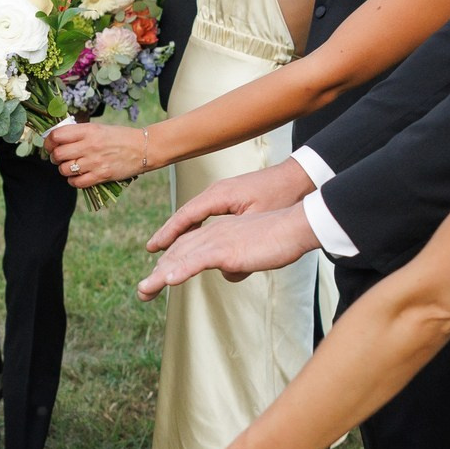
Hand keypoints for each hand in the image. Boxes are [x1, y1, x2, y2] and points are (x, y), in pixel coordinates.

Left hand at [43, 120, 148, 187]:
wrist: (143, 148)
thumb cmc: (120, 137)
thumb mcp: (99, 128)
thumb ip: (80, 133)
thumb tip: (57, 138)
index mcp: (89, 130)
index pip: (57, 135)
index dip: (48, 141)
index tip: (50, 144)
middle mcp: (90, 145)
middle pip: (58, 154)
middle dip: (54, 157)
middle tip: (59, 158)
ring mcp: (95, 162)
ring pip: (65, 170)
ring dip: (64, 170)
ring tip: (70, 167)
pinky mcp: (101, 176)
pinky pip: (77, 182)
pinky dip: (73, 181)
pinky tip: (78, 176)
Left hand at [138, 204, 319, 298]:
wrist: (296, 227)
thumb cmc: (280, 240)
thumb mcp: (253, 255)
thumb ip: (237, 262)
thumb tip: (228, 273)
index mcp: (219, 231)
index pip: (187, 246)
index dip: (170, 262)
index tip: (157, 277)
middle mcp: (213, 233)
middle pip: (178, 252)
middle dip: (158, 272)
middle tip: (142, 292)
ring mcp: (218, 240)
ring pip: (181, 258)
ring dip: (159, 277)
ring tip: (143, 292)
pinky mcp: (226, 249)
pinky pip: (197, 261)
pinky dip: (179, 271)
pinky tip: (165, 282)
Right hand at [148, 158, 313, 250]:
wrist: (297, 179)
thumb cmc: (281, 197)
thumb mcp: (260, 221)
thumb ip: (241, 242)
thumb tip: (226, 269)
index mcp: (219, 196)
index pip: (187, 216)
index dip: (170, 232)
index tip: (155, 247)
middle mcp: (216, 192)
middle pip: (185, 215)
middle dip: (168, 234)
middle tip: (152, 249)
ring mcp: (223, 194)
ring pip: (194, 216)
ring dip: (180, 232)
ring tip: (166, 249)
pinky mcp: (231, 199)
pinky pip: (205, 215)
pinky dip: (195, 228)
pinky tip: (192, 239)